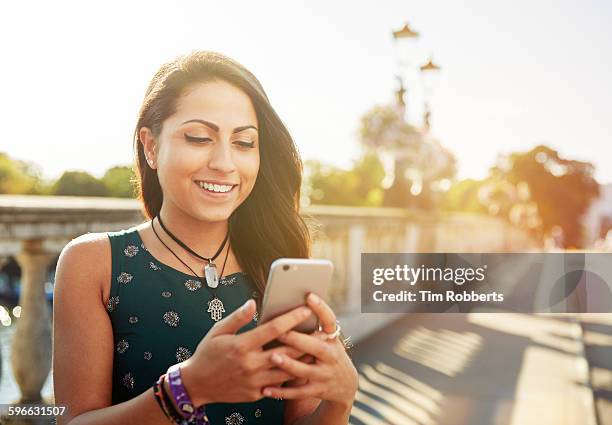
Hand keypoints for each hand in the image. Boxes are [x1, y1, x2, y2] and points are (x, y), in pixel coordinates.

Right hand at [179, 299, 312, 404]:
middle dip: (307, 340)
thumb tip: (253, 302)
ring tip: (318, 349)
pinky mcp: (256, 394)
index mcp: (242, 345)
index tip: (306, 310)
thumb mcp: (218, 331)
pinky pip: (279, 385)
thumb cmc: (207, 353)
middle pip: (287, 351)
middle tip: (323, 331)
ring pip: (288, 371)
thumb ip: (238, 317)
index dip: (292, 318)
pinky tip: (303, 367)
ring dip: (305, 360)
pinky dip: (292, 376)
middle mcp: (250, 364)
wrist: (196, 385)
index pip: (273, 329)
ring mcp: (255, 381)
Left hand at [262, 293, 358, 407]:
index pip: (329, 320)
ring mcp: (324, 374)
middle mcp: (331, 355)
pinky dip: (281, 392)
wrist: (346, 385)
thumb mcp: (328, 339)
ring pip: (305, 370)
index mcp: (332, 338)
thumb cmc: (328, 354)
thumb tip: (290, 306)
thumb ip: (312, 326)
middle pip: (315, 346)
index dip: (321, 308)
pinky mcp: (317, 391)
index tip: (309, 296)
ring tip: (273, 357)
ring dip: (289, 364)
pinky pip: (297, 392)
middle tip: (280, 332)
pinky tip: (265, 389)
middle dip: (297, 339)